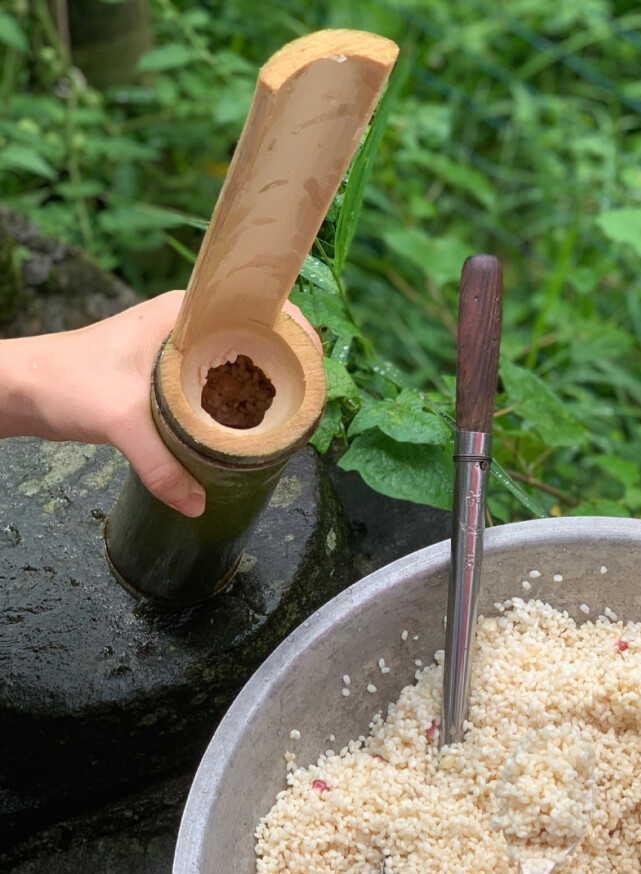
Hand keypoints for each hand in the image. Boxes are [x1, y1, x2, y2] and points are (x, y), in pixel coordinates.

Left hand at [0, 291, 319, 516]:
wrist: (23, 390)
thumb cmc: (65, 382)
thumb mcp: (120, 421)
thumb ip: (161, 465)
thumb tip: (197, 504)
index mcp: (184, 313)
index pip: (257, 305)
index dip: (294, 329)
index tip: (314, 365)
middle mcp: (188, 326)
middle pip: (256, 337)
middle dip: (285, 366)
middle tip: (306, 402)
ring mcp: (179, 351)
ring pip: (237, 362)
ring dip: (262, 386)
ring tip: (287, 417)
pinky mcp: (169, 376)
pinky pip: (217, 384)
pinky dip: (235, 402)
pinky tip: (248, 428)